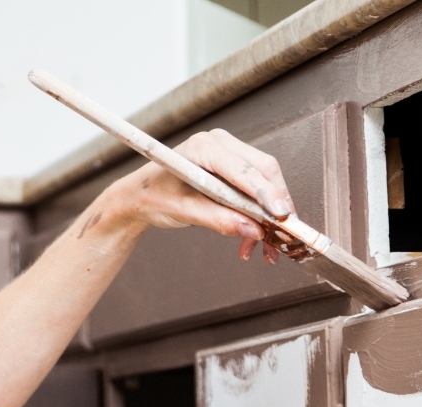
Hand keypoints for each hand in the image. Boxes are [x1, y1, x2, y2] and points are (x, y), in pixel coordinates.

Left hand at [94, 128, 296, 263]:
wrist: (140, 196)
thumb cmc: (153, 196)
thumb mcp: (183, 211)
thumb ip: (218, 219)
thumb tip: (253, 230)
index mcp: (204, 147)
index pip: (245, 170)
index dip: (266, 193)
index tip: (281, 215)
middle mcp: (221, 144)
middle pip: (264, 172)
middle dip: (276, 206)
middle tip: (282, 237)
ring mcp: (229, 154)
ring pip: (265, 182)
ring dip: (269, 215)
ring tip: (266, 248)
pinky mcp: (233, 168)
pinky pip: (256, 189)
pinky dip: (259, 215)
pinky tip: (253, 239)